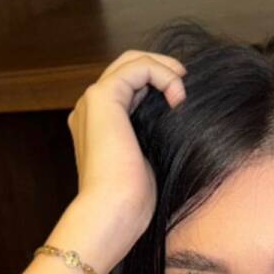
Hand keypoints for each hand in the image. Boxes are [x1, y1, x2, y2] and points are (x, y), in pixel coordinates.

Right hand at [66, 49, 186, 260]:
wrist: (112, 211)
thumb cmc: (129, 201)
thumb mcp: (144, 162)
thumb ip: (148, 137)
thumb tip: (174, 122)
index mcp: (95, 127)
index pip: (125, 89)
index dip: (154, 84)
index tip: (179, 99)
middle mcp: (88, 111)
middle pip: (125, 67)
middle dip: (159, 67)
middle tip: (184, 81)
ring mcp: (92, 102)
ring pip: (131, 61)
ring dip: (163, 69)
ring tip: (182, 90)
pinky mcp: (102, 97)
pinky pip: (138, 67)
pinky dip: (163, 74)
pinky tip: (177, 97)